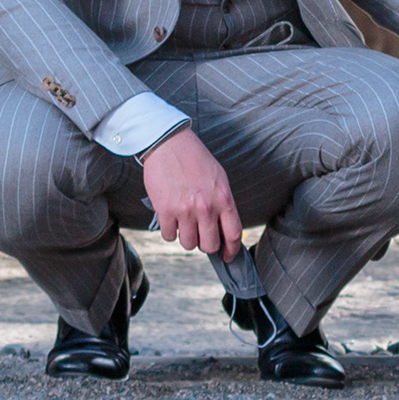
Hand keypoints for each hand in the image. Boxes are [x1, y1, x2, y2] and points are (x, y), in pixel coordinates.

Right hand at [139, 126, 242, 259]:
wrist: (168, 143)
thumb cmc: (195, 159)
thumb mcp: (219, 179)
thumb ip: (223, 204)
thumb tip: (224, 230)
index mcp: (223, 198)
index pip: (233, 234)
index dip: (231, 250)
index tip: (227, 256)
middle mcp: (206, 207)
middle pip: (210, 245)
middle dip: (205, 244)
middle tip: (200, 235)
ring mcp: (185, 210)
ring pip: (188, 244)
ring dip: (186, 237)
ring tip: (183, 221)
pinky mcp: (165, 210)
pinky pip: (169, 236)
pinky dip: (170, 231)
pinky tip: (170, 217)